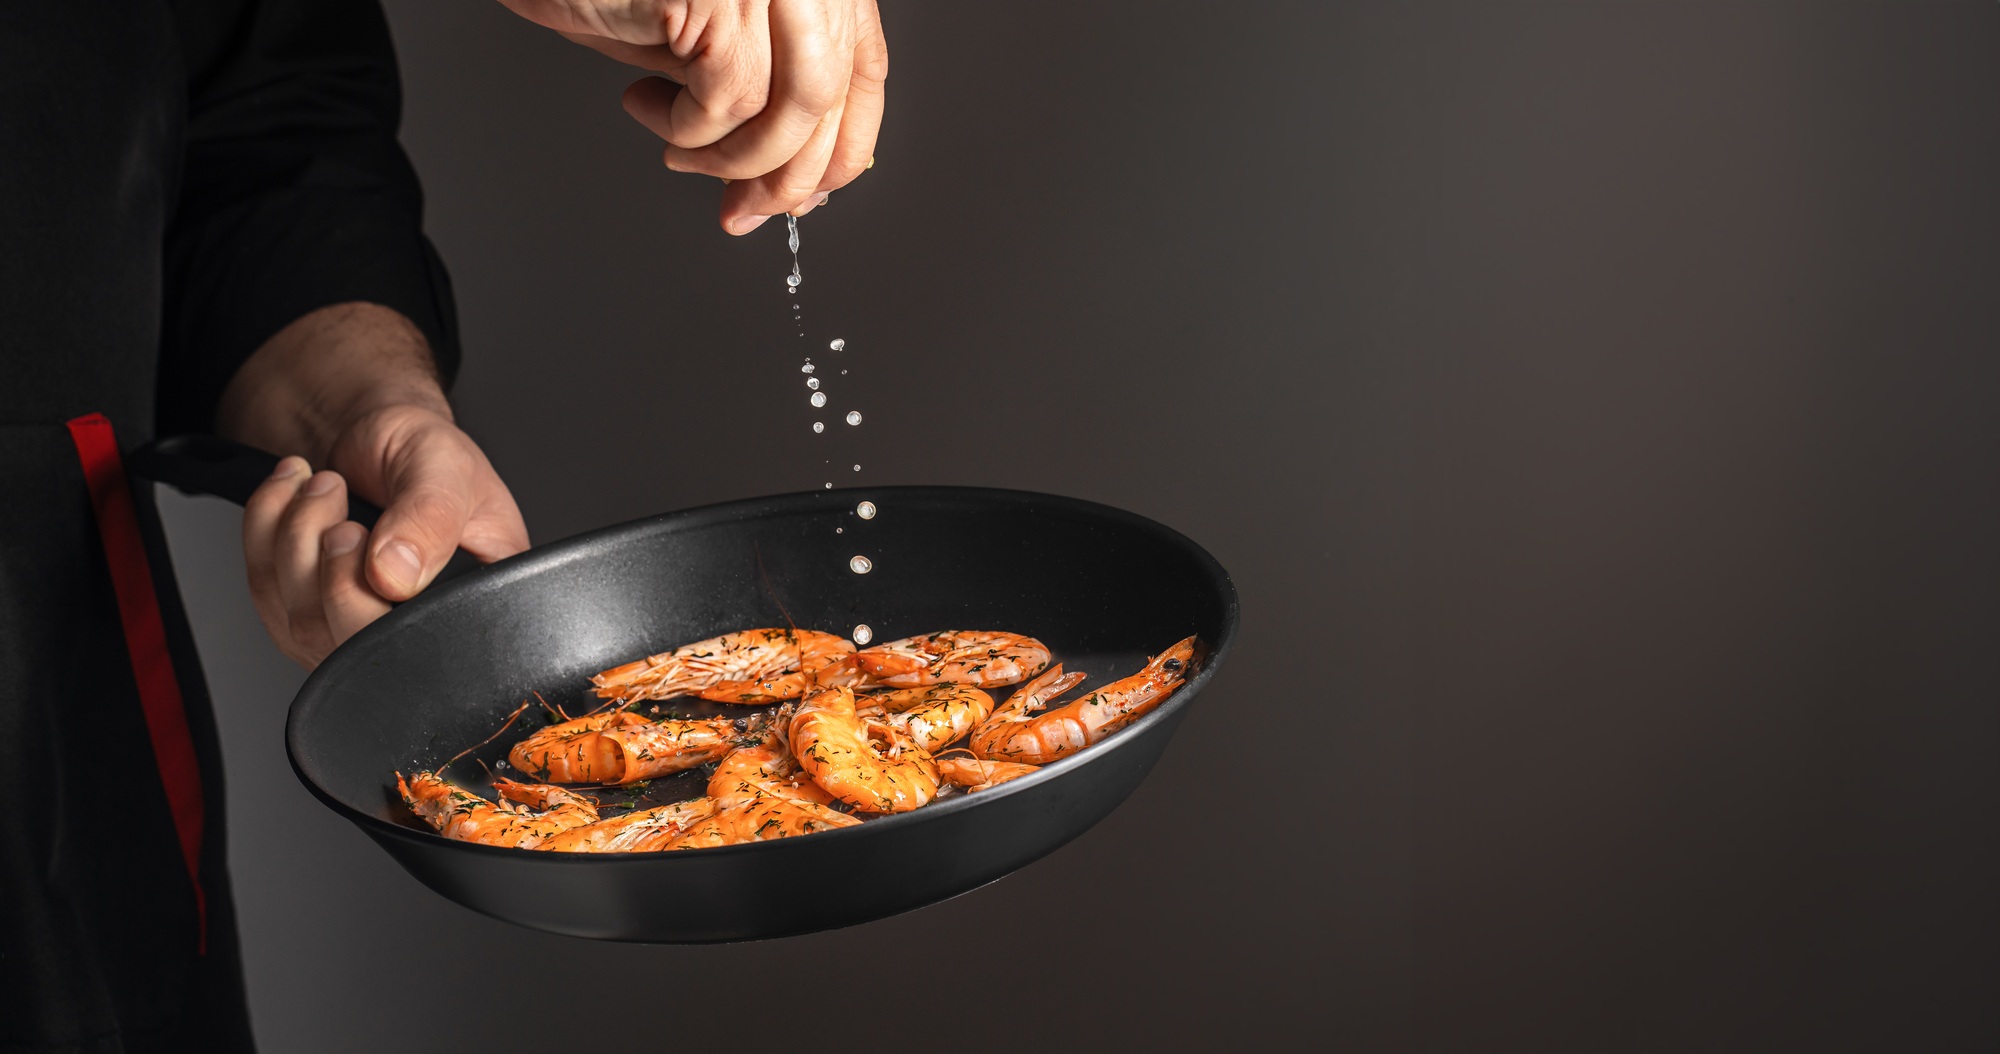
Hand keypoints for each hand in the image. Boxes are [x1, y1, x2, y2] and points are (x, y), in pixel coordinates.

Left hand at [219, 304, 529, 668]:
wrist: (380, 434)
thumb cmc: (428, 451)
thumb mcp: (445, 467)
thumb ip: (427, 518)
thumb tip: (394, 577)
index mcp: (477, 606)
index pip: (433, 648)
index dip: (387, 606)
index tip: (364, 532)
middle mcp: (419, 632)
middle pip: (354, 648)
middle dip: (328, 562)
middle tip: (336, 495)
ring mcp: (359, 632)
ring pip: (302, 623)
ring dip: (293, 538)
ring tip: (322, 484)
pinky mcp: (311, 615)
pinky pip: (267, 594)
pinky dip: (264, 535)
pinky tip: (290, 494)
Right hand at [495, 0, 886, 233]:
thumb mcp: (709, 45)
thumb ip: (761, 103)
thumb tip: (792, 187)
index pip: (864, 76)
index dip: (839, 149)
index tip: (805, 198)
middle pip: (827, 101)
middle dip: (784, 178)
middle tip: (740, 212)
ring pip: (784, 112)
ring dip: (729, 162)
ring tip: (679, 157)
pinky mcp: (721, 1)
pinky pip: (722, 102)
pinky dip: (682, 129)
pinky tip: (645, 104)